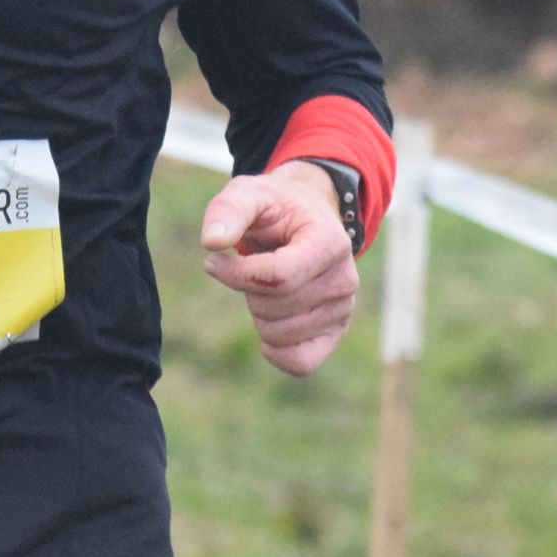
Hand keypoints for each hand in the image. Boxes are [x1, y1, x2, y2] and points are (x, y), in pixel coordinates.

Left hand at [200, 164, 359, 375]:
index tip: (213, 261)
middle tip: (253, 264)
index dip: (236, 274)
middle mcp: (345, 279)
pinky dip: (276, 350)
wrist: (305, 218)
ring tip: (267, 283)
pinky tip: (268, 323)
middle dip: (246, 289)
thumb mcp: (248, 193)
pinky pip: (300, 363)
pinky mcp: (335, 332)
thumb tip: (212, 241)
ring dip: (258, 312)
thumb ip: (229, 210)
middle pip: (273, 307)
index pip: (278, 277)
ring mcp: (343, 309)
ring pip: (279, 335)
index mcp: (329, 242)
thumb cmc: (273, 207)